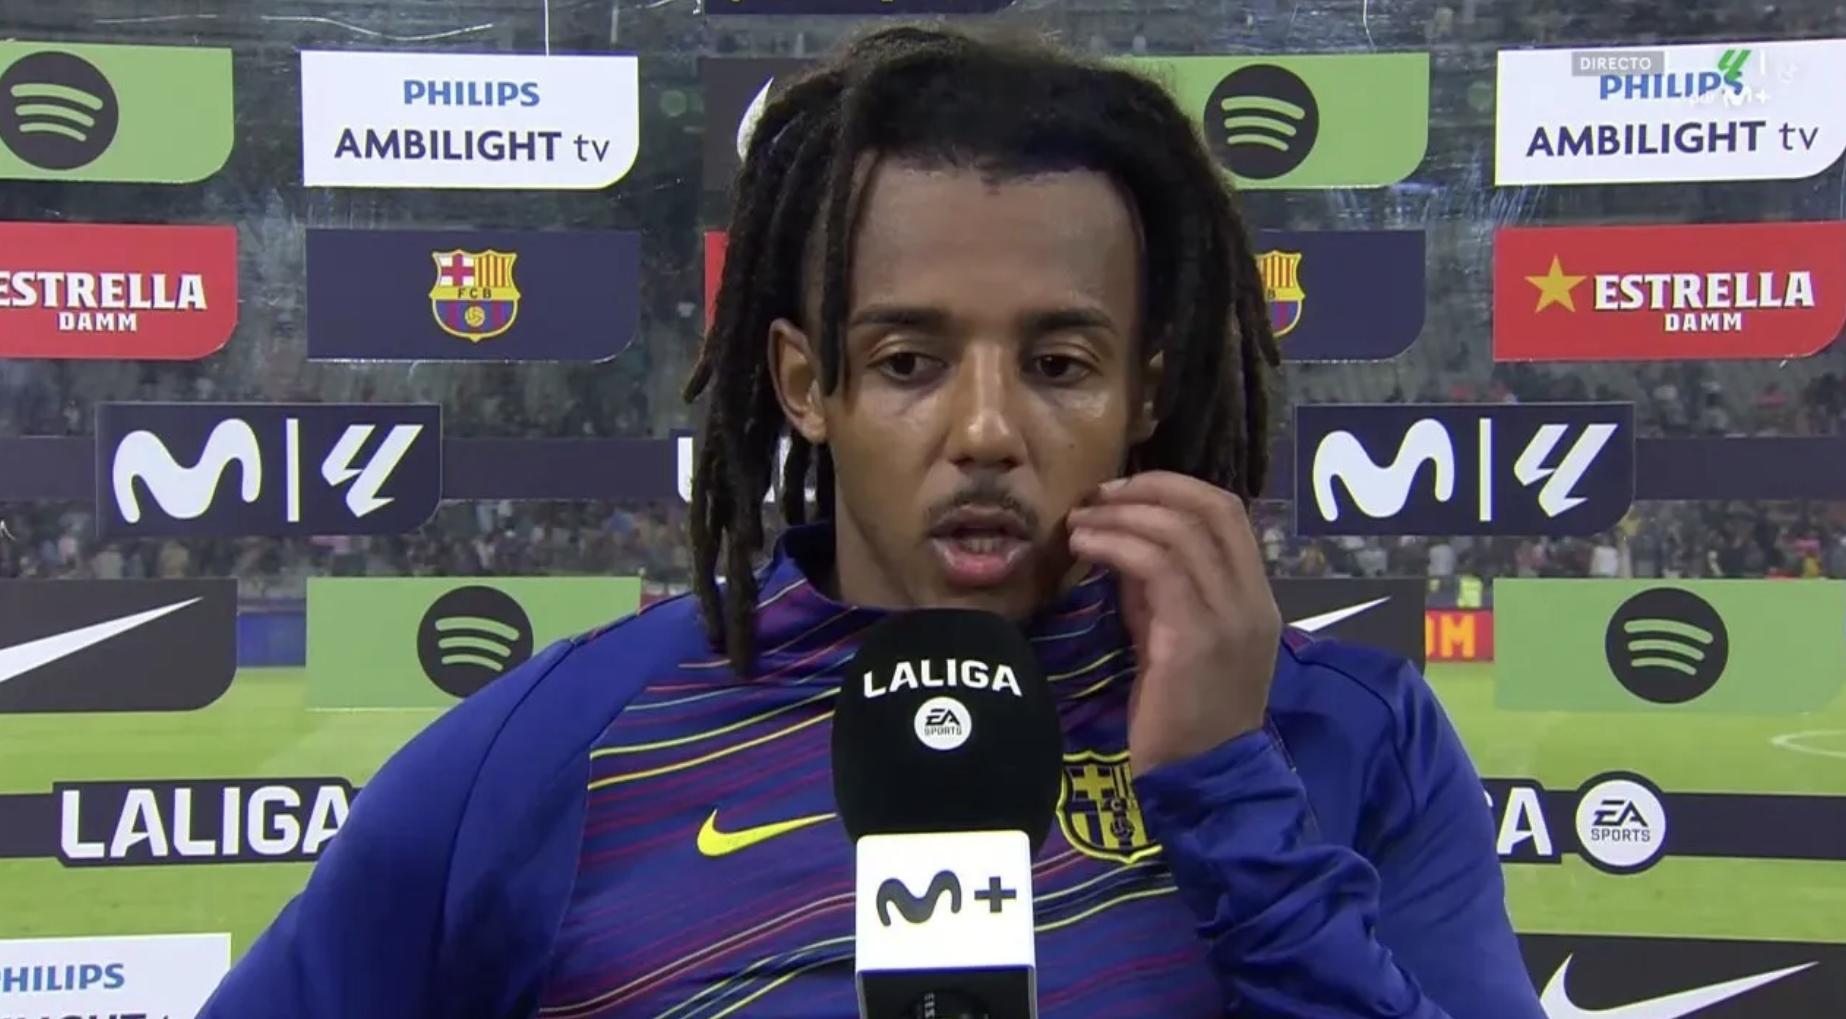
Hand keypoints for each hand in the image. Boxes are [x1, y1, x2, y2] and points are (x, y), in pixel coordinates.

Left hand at [1066, 471, 1281, 776]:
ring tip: (1081, 522)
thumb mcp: (1177, 637)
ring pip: (1180, 532)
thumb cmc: (1184, 715)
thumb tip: (1122, 540)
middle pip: (1211, 508)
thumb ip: (1161, 590)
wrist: (1201, 781)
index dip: (1174, 488)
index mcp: (1255, 598)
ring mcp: (1228, 618)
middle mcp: (1251, 601)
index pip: (1228, 512)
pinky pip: (1157, 568)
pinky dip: (1116, 545)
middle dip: (1149, 489)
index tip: (1123, 491)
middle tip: (1097, 496)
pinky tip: (1085, 547)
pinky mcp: (1193, 639)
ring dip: (1122, 516)